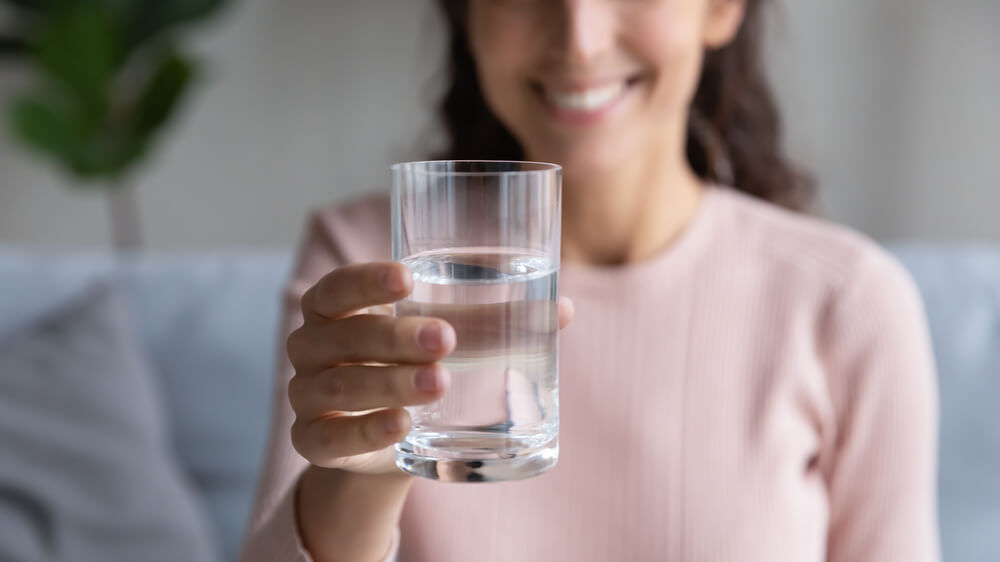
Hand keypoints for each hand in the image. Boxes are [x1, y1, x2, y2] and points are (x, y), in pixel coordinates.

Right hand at [287, 261, 574, 475]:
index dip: (366, 281)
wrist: (387, 437)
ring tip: (438, 382)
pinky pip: (327, 439)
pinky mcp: (313, 441)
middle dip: (394, 337)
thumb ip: (490, 322)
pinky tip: (401, 425)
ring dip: (389, 384)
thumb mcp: (444, 340)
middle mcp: (310, 348)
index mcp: (332, 309)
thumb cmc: (412, 365)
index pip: (336, 288)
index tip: (409, 276)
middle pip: (343, 337)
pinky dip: (364, 432)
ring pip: (339, 387)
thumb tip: (562, 310)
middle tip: (445, 339)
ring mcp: (306, 396)